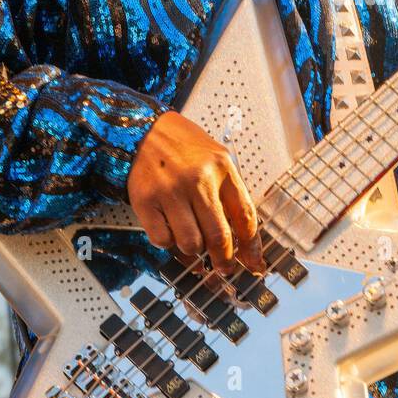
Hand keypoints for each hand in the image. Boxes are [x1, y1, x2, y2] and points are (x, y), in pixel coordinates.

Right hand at [127, 111, 262, 274]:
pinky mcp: (145, 201)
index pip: (245, 216)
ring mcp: (170, 191)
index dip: (251, 246)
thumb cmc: (182, 146)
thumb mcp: (216, 159)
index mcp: (222, 167)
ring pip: (191, 243)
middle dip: (224, 260)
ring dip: (194, 251)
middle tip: (224, 267)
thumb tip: (243, 239)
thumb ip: (230, 193)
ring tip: (193, 242)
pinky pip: (163, 240)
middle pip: (219, 236)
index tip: (253, 262)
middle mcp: (198, 179)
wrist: (143, 130)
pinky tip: (171, 231)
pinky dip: (169, 243)